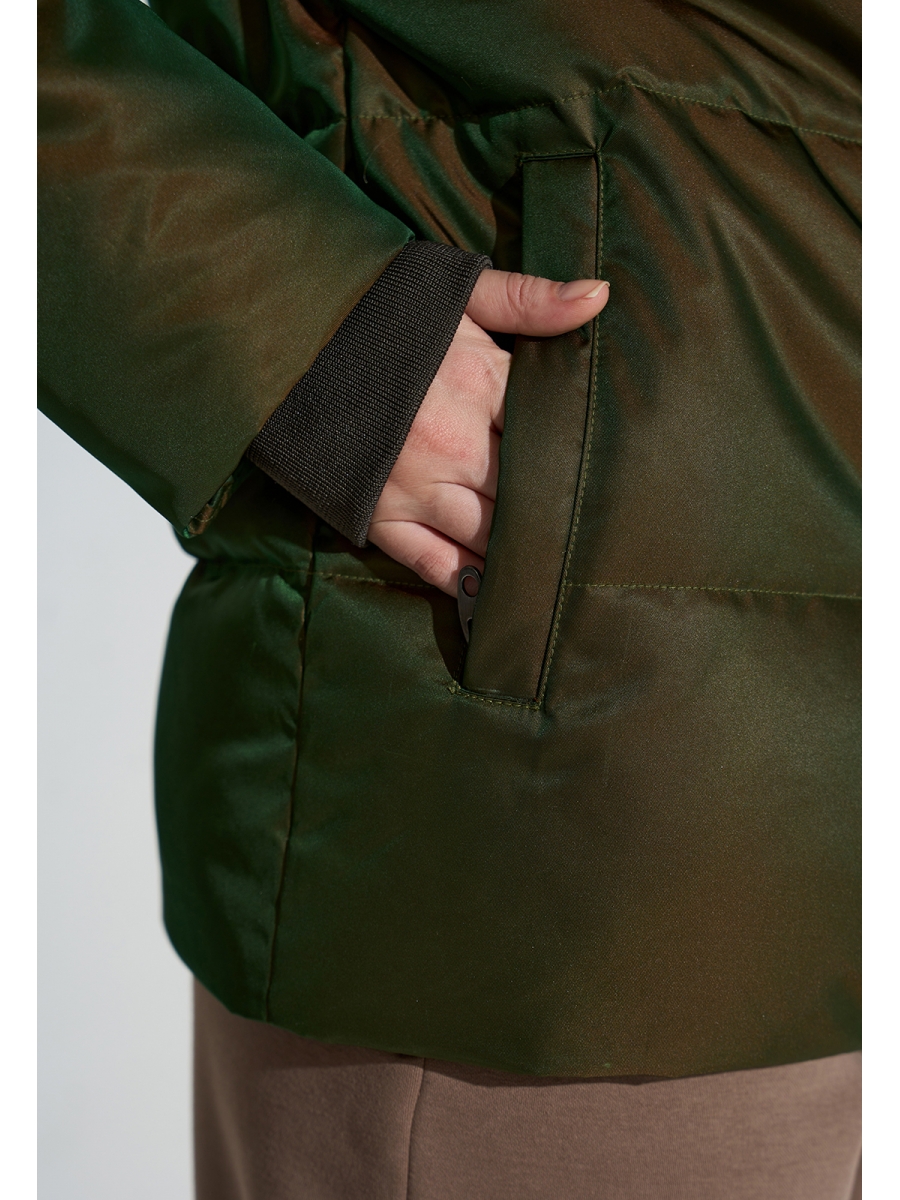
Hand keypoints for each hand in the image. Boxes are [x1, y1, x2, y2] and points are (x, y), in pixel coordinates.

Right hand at [368, 270, 609, 594]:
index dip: (585, 459)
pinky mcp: (379, 515)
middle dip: (564, 518)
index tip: (621, 480)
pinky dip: (468, 584)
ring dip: (524, 559)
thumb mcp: (455, 292)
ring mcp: (414, 486)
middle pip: (528, 496)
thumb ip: (529, 298)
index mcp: (480, 383)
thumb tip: (600, 296)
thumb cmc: (378, 313)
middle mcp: (454, 444)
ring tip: (565, 580)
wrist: (286, 339)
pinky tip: (499, 598)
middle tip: (606, 544)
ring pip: (489, 538)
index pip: (552, 436)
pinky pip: (434, 563)